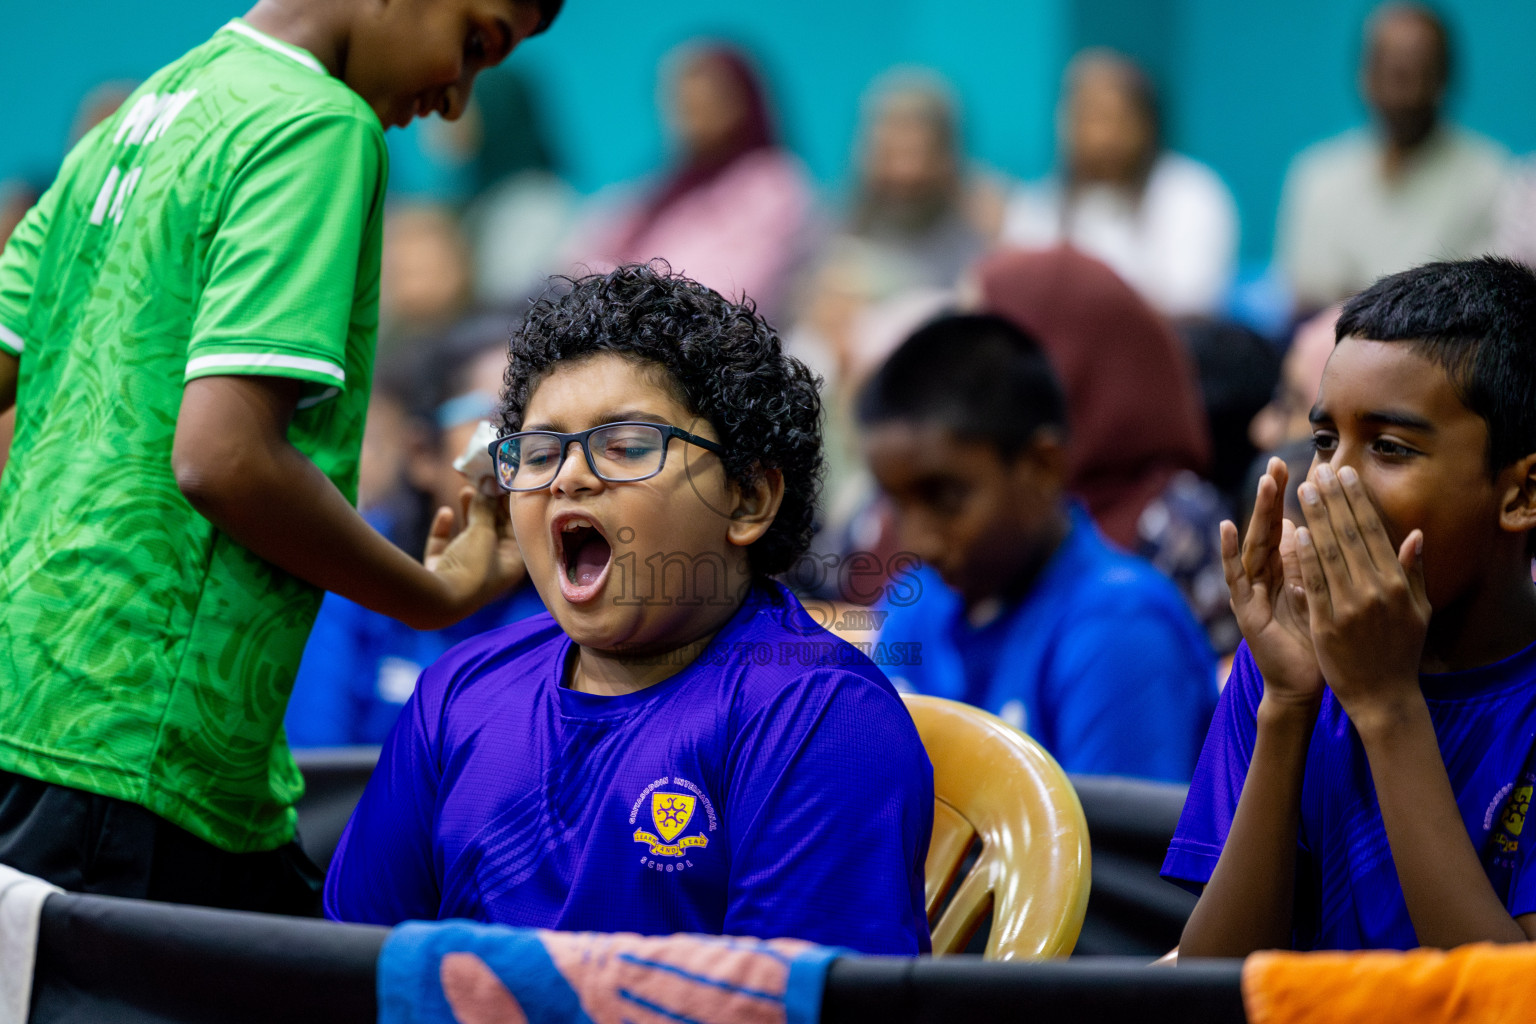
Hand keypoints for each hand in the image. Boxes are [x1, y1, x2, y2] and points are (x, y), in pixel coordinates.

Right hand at [423, 485, 524, 618]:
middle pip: (491, 531)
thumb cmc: (473, 567)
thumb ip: (485, 506)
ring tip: (466, 489)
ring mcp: (464, 572)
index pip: (515, 529)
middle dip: (487, 505)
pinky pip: (444, 546)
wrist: (439, 601)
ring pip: (468, 536)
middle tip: (483, 480)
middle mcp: (491, 569)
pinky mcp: (440, 571)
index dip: (509, 505)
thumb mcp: (484, 532)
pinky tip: (445, 513)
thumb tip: (488, 482)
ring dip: (468, 512)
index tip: (504, 482)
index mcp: (511, 564)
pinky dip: (445, 529)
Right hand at [1223, 457, 1322, 707]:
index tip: (1306, 468)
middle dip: (1273, 497)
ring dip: (1258, 514)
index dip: (1296, 499)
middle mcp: (1267, 576)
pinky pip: (1236, 576)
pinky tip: (1227, 527)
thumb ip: (1314, 564)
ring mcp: (1253, 591)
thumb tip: (1307, 528)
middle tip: (1277, 464)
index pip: (1292, 525)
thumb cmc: (1319, 642)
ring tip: (1264, 485)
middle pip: (1269, 529)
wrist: (1304, 685)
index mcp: (1289, 571)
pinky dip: (1229, 552)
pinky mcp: (1244, 609)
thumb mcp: (1323, 595)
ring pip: (1254, 544)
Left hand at [1294, 462, 1429, 726]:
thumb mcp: (1418, 611)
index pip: (1372, 532)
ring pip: (1328, 553)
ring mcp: (1349, 607)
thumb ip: (1413, 572)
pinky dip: (1304, 557)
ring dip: (1314, 518)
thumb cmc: (1400, 651)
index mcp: (1396, 583)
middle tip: (1318, 469)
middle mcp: (1374, 591)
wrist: (1383, 696)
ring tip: (1302, 489)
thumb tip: (1415, 534)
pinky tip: (1294, 533)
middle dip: (1332, 499)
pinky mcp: (1326, 624)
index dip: (1356, 501)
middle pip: (1348, 535)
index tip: (1344, 474)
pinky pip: (1313, 584)